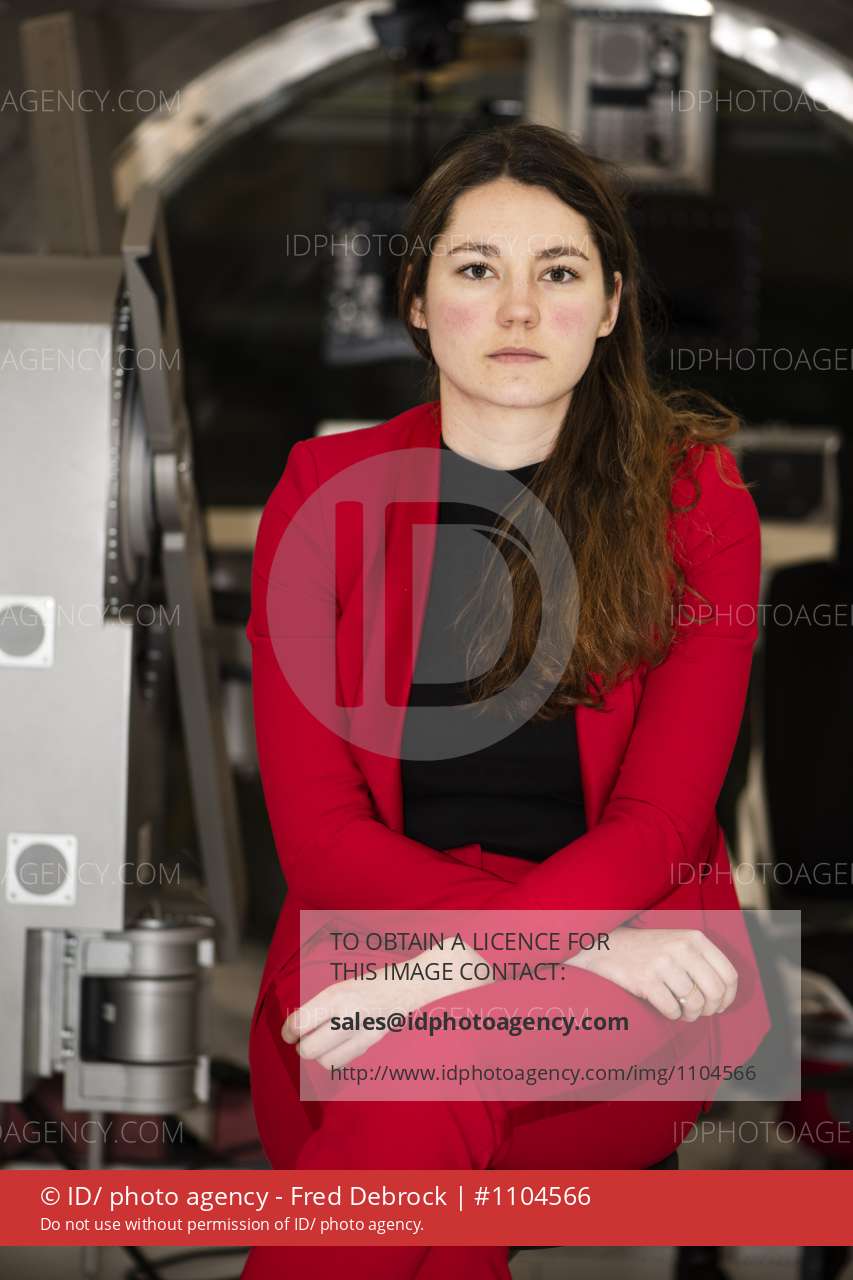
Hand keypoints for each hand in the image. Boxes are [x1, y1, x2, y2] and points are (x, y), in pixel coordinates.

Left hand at [282, 969, 430, 1070]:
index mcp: (336, 997)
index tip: (287, 1033)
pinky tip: (334, 1046)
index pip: (300, 1024)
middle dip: (300, 1047)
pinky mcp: (369, 1045)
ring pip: (324, 1061)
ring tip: (318, 1043)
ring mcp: (360, 1034)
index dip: (287, 1032)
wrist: (402, 987)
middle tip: (299, 1040)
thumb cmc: (365, 986)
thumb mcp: (337, 989)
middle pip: (309, 1049)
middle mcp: (347, 1017)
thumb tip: (295, 1030)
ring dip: (317, 1055)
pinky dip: (332, 1058)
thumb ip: (316, 1010)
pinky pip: (340, 1062)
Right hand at [564, 927, 737, 1020]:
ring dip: (689, 1014)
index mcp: (694, 938)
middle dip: (709, 1009)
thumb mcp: (680, 944)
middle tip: (698, 1011)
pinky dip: (672, 1015)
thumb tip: (724, 997)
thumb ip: (704, 963)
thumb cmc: (650, 951)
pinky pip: (672, 1009)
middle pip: (715, 992)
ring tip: (681, 1011)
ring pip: (694, 1003)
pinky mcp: (646, 979)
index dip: (728, 998)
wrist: (609, 947)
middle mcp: (681, 947)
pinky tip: (666, 1008)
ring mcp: (663, 962)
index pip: (729, 975)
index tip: (719, 1006)